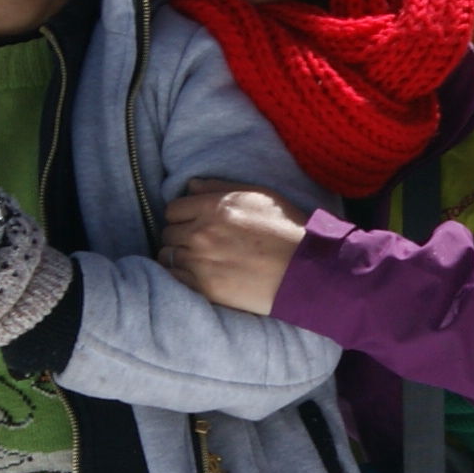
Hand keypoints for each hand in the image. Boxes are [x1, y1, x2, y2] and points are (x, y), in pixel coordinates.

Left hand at [160, 183, 308, 316]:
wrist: (305, 271)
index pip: (174, 209)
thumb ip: (220, 187)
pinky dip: (179, 276)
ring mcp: (201, 261)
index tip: (194, 223)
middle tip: (199, 243)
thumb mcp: (259, 196)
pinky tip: (195, 276)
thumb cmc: (288, 230)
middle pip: (168, 232)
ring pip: (167, 255)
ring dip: (179, 256)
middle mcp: (202, 232)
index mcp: (215, 207)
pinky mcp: (205, 287)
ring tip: (198, 260)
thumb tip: (190, 185)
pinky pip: (173, 278)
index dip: (183, 215)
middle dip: (180, 236)